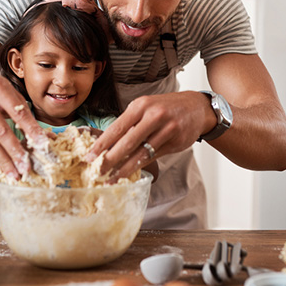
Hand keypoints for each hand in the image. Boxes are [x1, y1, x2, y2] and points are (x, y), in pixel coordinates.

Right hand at [0, 69, 49, 178]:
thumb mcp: (7, 88)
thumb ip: (23, 108)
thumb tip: (43, 133)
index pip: (17, 111)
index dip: (31, 129)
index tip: (42, 144)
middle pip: (1, 129)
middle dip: (15, 151)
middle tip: (26, 167)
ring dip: (3, 159)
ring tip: (14, 173)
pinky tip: (2, 165)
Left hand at [84, 91, 214, 178]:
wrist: (197, 107)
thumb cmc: (165, 108)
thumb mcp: (146, 107)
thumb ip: (130, 123)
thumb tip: (107, 144)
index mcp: (141, 105)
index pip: (117, 128)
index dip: (102, 145)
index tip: (89, 157)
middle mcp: (154, 116)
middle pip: (127, 142)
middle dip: (110, 160)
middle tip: (97, 172)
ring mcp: (167, 129)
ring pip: (141, 153)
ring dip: (124, 169)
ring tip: (112, 179)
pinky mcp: (176, 142)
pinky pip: (154, 157)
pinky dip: (140, 167)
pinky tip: (130, 173)